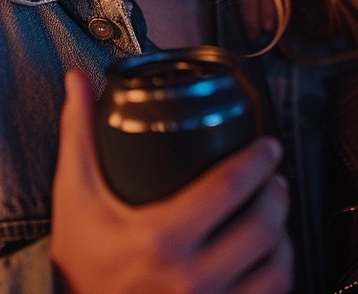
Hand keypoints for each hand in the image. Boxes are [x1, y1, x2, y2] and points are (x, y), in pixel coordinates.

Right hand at [50, 70, 292, 293]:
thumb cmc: (78, 263)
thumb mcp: (75, 195)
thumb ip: (78, 134)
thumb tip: (78, 82)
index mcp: (160, 237)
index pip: (228, 188)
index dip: (258, 160)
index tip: (267, 147)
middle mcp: (189, 277)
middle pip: (261, 228)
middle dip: (276, 194)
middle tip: (274, 177)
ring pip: (273, 269)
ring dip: (282, 238)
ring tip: (276, 216)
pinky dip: (276, 276)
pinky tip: (268, 260)